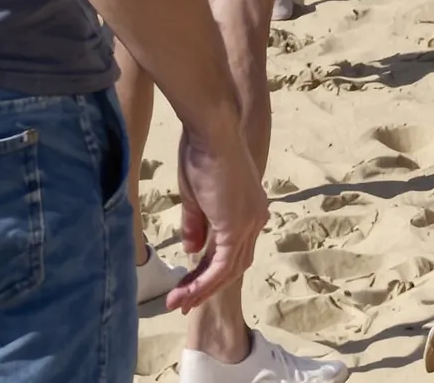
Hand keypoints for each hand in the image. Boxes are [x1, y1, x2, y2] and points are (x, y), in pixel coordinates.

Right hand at [167, 112, 267, 312]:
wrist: (212, 131)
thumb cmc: (201, 153)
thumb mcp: (196, 196)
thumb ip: (197, 224)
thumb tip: (194, 250)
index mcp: (250, 207)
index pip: (232, 249)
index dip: (209, 270)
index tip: (187, 285)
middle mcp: (256, 217)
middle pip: (234, 264)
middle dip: (206, 286)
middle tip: (181, 301)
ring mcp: (250, 223)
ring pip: (229, 270)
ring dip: (201, 289)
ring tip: (176, 302)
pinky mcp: (238, 227)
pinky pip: (222, 267)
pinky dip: (203, 283)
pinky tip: (185, 293)